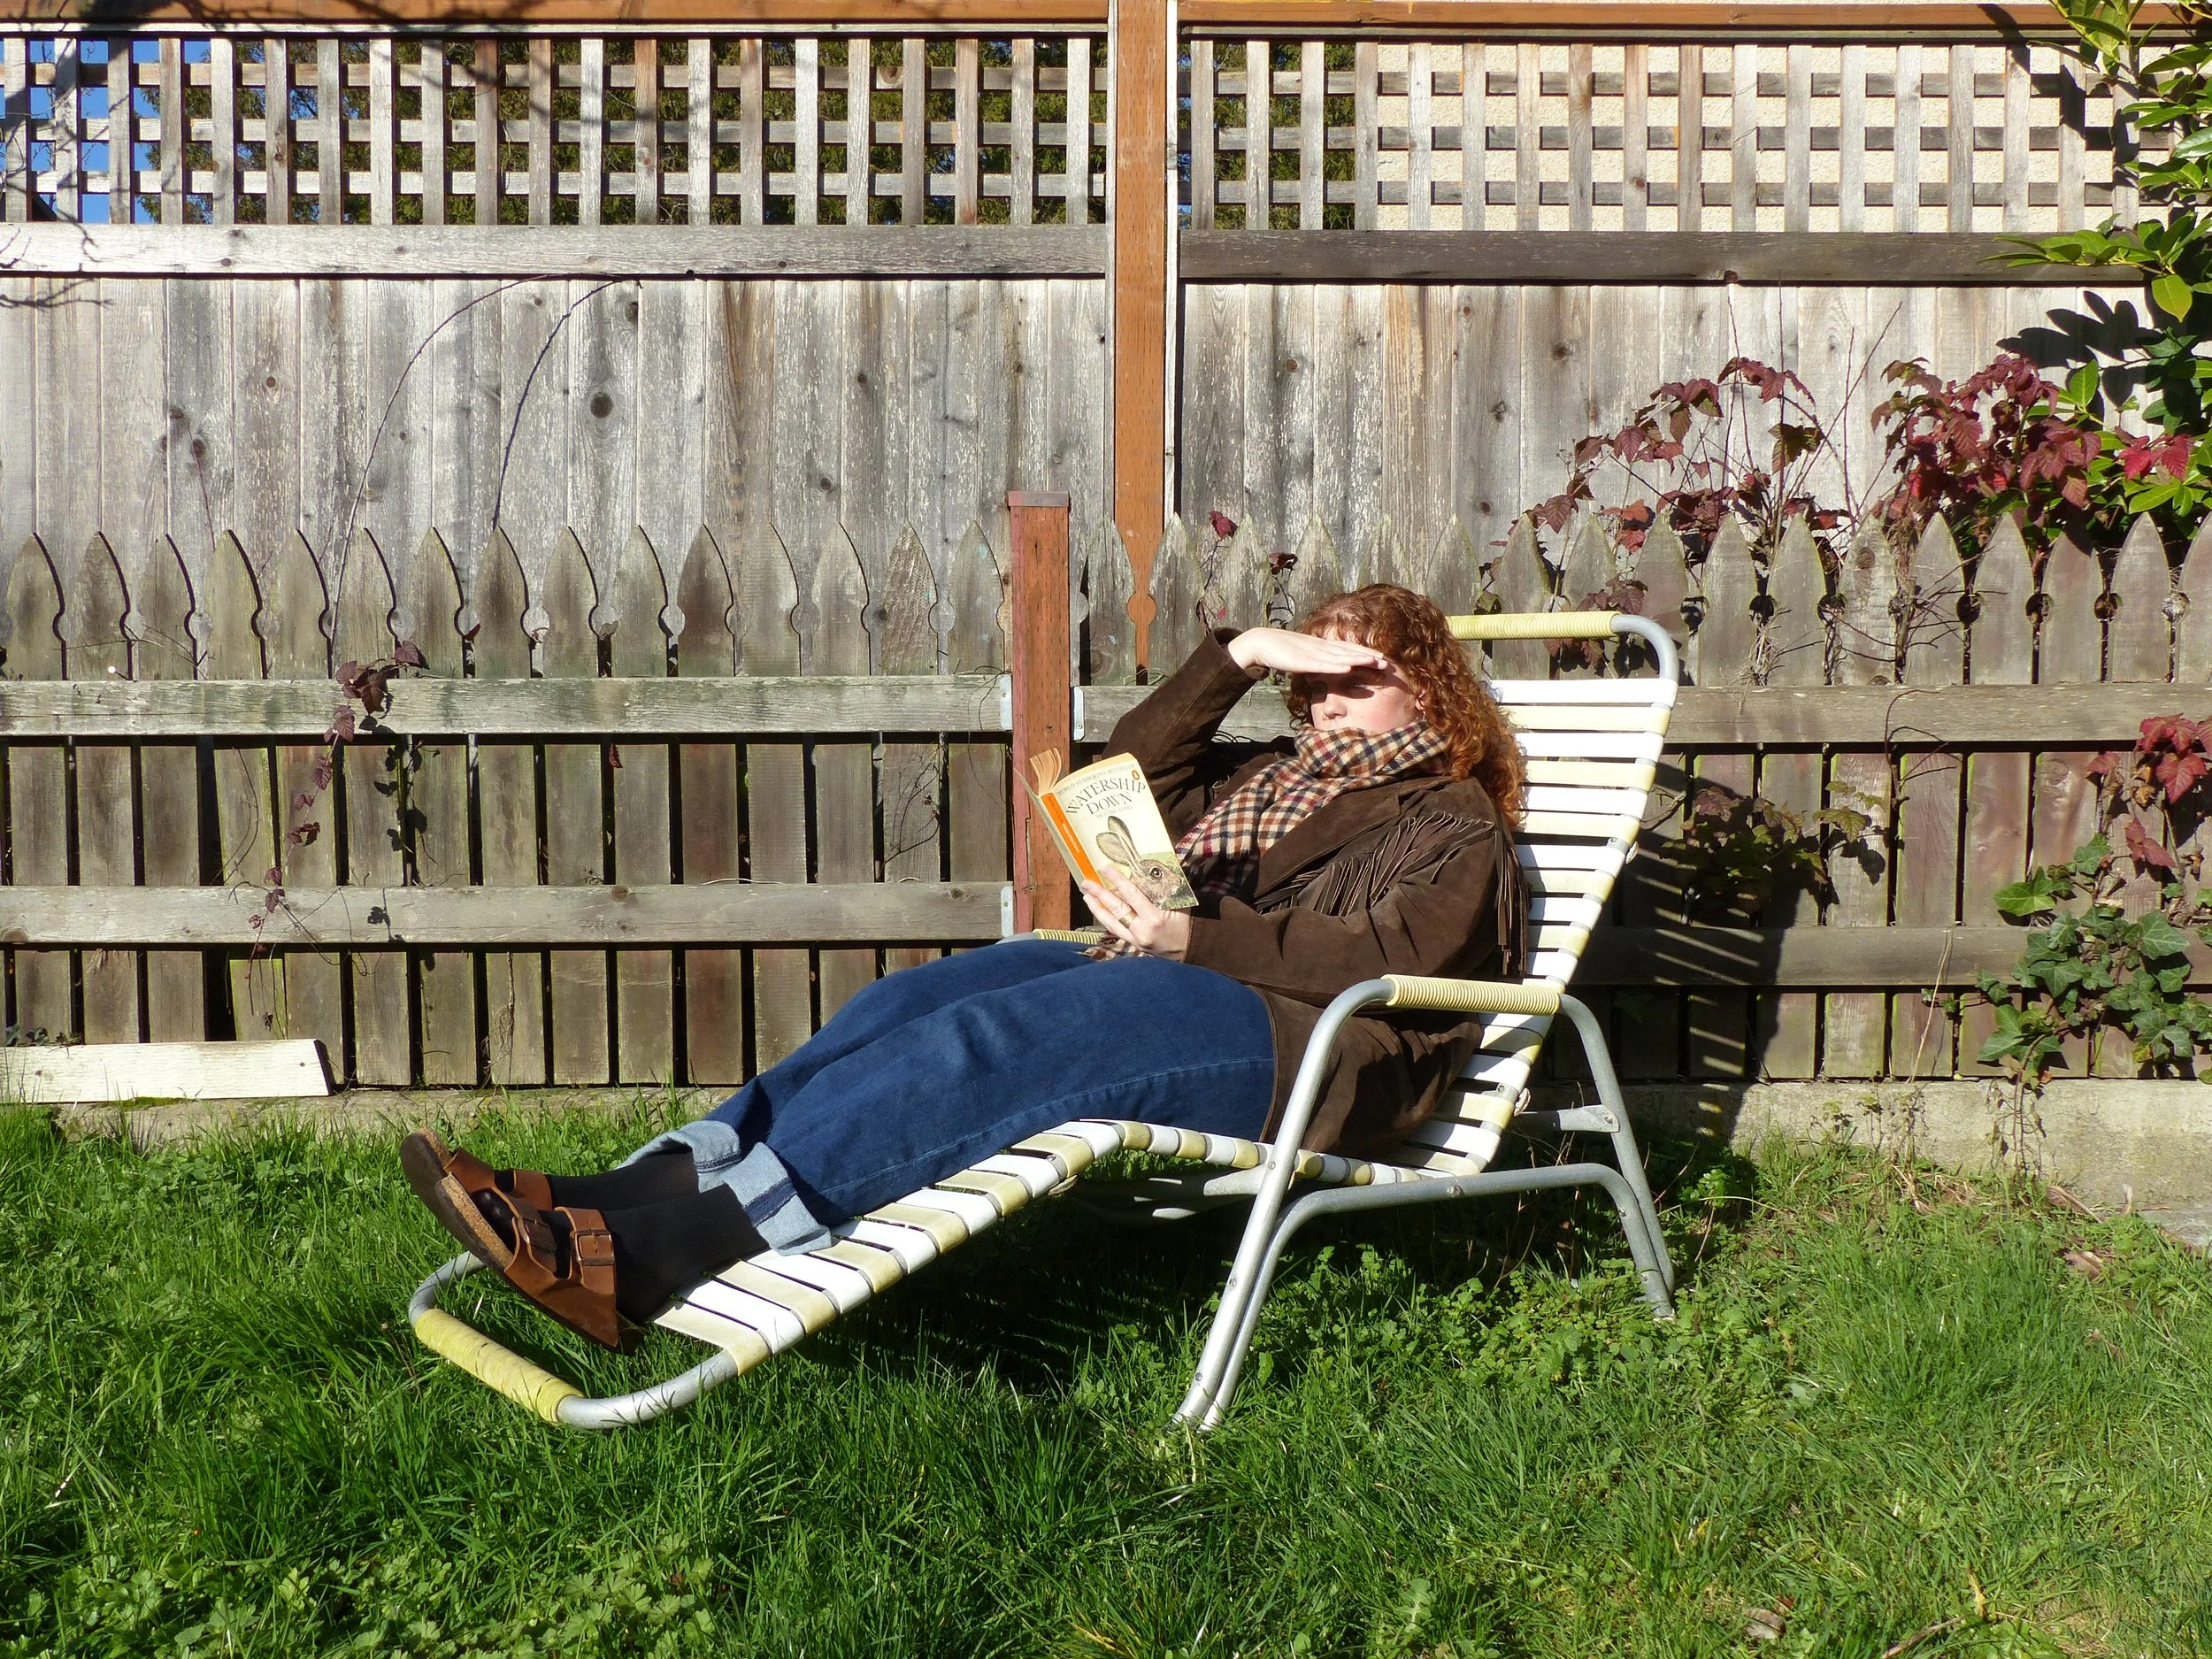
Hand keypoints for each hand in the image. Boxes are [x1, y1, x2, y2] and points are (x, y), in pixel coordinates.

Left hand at [1081, 868, 1191, 960]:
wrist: (1192, 950)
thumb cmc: (1187, 924)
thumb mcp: (1179, 904)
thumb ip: (1163, 889)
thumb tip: (1148, 869)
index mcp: (1154, 918)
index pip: (1131, 894)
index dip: (1117, 880)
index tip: (1104, 868)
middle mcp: (1141, 930)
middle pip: (1115, 909)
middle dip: (1099, 894)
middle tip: (1086, 882)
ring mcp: (1136, 940)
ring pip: (1110, 923)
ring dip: (1097, 908)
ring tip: (1087, 896)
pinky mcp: (1134, 946)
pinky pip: (1115, 931)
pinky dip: (1105, 919)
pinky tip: (1099, 911)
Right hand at [1226, 626, 1393, 679]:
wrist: (1261, 642)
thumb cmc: (1281, 650)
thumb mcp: (1303, 655)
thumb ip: (1315, 660)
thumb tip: (1326, 666)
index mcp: (1320, 646)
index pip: (1347, 649)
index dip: (1364, 652)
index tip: (1381, 657)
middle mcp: (1320, 647)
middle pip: (1348, 652)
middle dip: (1368, 656)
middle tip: (1387, 662)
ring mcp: (1312, 653)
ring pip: (1339, 657)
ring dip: (1358, 659)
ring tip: (1375, 662)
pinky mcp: (1302, 662)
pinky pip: (1322, 665)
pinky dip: (1336, 667)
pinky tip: (1348, 668)